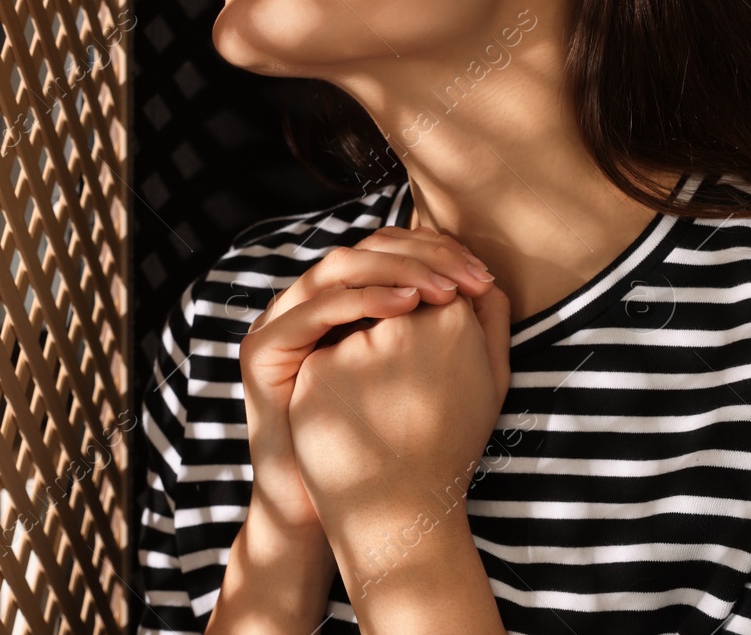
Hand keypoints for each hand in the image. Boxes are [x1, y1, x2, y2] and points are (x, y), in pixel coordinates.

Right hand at [237, 226, 497, 533]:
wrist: (333, 503)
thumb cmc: (385, 442)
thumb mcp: (420, 376)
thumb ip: (442, 329)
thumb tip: (488, 285)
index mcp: (342, 300)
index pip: (388, 246)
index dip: (437, 250)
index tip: (483, 274)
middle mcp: (309, 301)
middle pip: (365, 246)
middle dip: (424, 255)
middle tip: (470, 277)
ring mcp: (281, 320)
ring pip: (340, 266)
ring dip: (398, 271)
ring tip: (444, 291)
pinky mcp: (263, 349)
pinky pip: (315, 309)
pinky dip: (364, 299)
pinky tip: (407, 308)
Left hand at [286, 282, 511, 556]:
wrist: (399, 511)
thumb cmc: (450, 444)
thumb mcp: (492, 382)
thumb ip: (493, 320)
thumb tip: (481, 277)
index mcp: (451, 321)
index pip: (433, 283)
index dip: (431, 307)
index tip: (429, 339)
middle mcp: (402, 324)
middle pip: (391, 295)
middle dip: (394, 324)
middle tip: (402, 371)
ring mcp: (355, 345)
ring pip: (356, 322)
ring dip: (365, 347)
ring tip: (383, 398)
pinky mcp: (318, 368)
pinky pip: (327, 353)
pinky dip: (339, 376)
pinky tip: (356, 413)